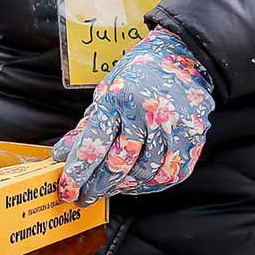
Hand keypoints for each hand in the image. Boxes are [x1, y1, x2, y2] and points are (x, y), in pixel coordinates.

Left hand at [54, 27, 215, 202]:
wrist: (183, 57)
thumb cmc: (138, 74)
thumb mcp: (105, 93)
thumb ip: (86, 127)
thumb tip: (63, 155)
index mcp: (119, 99)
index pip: (94, 146)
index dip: (77, 173)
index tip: (66, 190)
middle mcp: (147, 114)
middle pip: (118, 164)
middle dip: (96, 186)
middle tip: (83, 197)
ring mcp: (173, 127)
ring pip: (144, 173)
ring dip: (122, 188)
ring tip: (108, 190)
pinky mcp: (192, 137)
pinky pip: (169, 173)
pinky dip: (149, 185)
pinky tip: (134, 186)